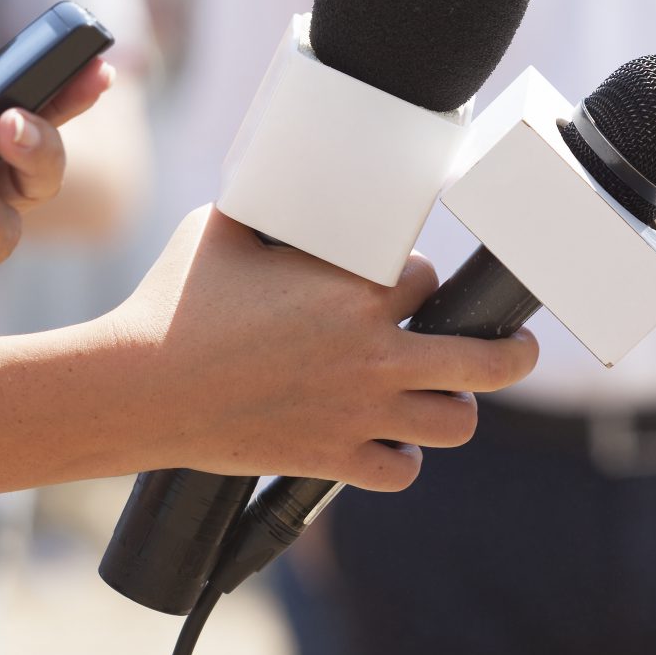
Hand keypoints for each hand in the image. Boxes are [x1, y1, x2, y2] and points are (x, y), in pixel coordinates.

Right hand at [112, 208, 540, 489]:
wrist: (138, 387)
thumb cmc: (173, 302)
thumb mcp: (220, 227)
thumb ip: (265, 209)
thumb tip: (271, 183)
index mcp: (356, 292)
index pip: (428, 279)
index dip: (419, 279)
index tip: (406, 283)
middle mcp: (373, 355)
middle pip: (487, 361)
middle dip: (514, 353)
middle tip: (517, 347)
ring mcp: (359, 414)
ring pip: (457, 423)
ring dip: (455, 408)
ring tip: (446, 397)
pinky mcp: (332, 459)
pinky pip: (401, 471)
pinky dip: (402, 460)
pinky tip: (390, 445)